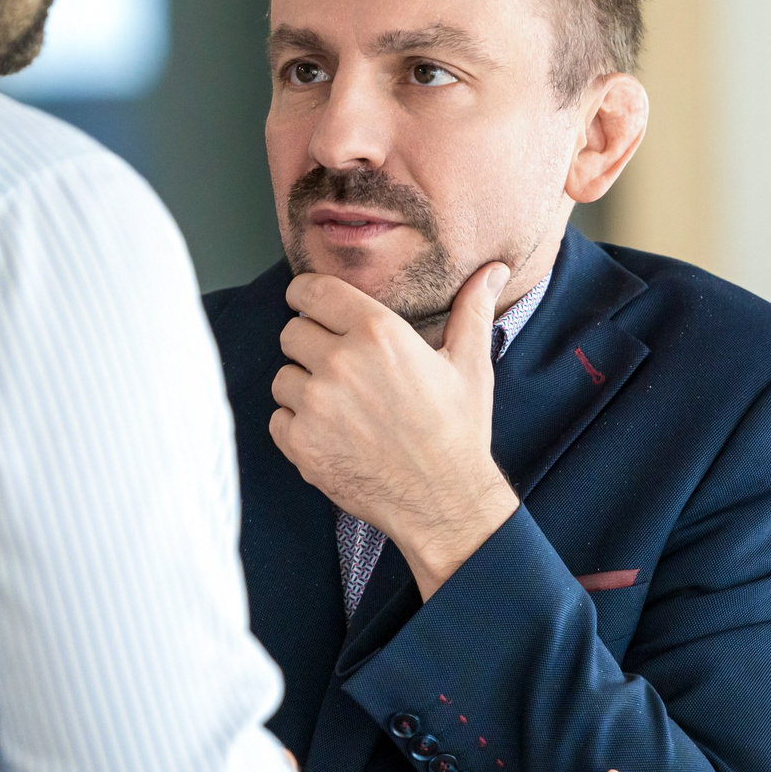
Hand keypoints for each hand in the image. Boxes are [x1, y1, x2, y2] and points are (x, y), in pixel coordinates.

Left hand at [269, 263, 519, 598]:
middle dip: (310, 344)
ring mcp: (315, 406)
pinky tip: (330, 434)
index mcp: (378, 334)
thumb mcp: (470, 365)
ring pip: (282, 377)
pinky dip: (296, 426)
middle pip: (292, 332)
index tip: (310, 304)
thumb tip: (492, 270)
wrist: (443, 501)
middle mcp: (340, 364)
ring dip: (302, 387)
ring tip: (339, 405)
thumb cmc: (458, 432)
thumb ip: (471, 311)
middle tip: (338, 366)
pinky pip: (278, 419)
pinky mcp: (301, 444)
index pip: (312, 291)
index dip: (306, 295)